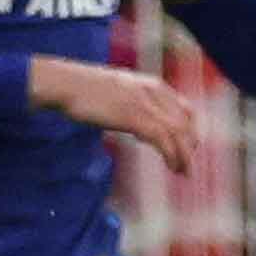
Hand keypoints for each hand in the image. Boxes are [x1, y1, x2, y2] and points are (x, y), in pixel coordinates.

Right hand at [28, 55, 198, 176]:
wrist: (65, 83)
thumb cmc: (83, 88)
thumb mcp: (117, 90)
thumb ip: (132, 103)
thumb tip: (135, 123)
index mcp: (152, 84)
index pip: (184, 109)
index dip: (190, 130)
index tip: (187, 147)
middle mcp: (154, 92)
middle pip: (185, 122)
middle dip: (189, 146)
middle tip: (187, 165)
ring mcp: (144, 104)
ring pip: (177, 132)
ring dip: (183, 155)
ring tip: (183, 171)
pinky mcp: (134, 116)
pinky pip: (162, 138)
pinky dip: (171, 154)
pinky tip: (171, 165)